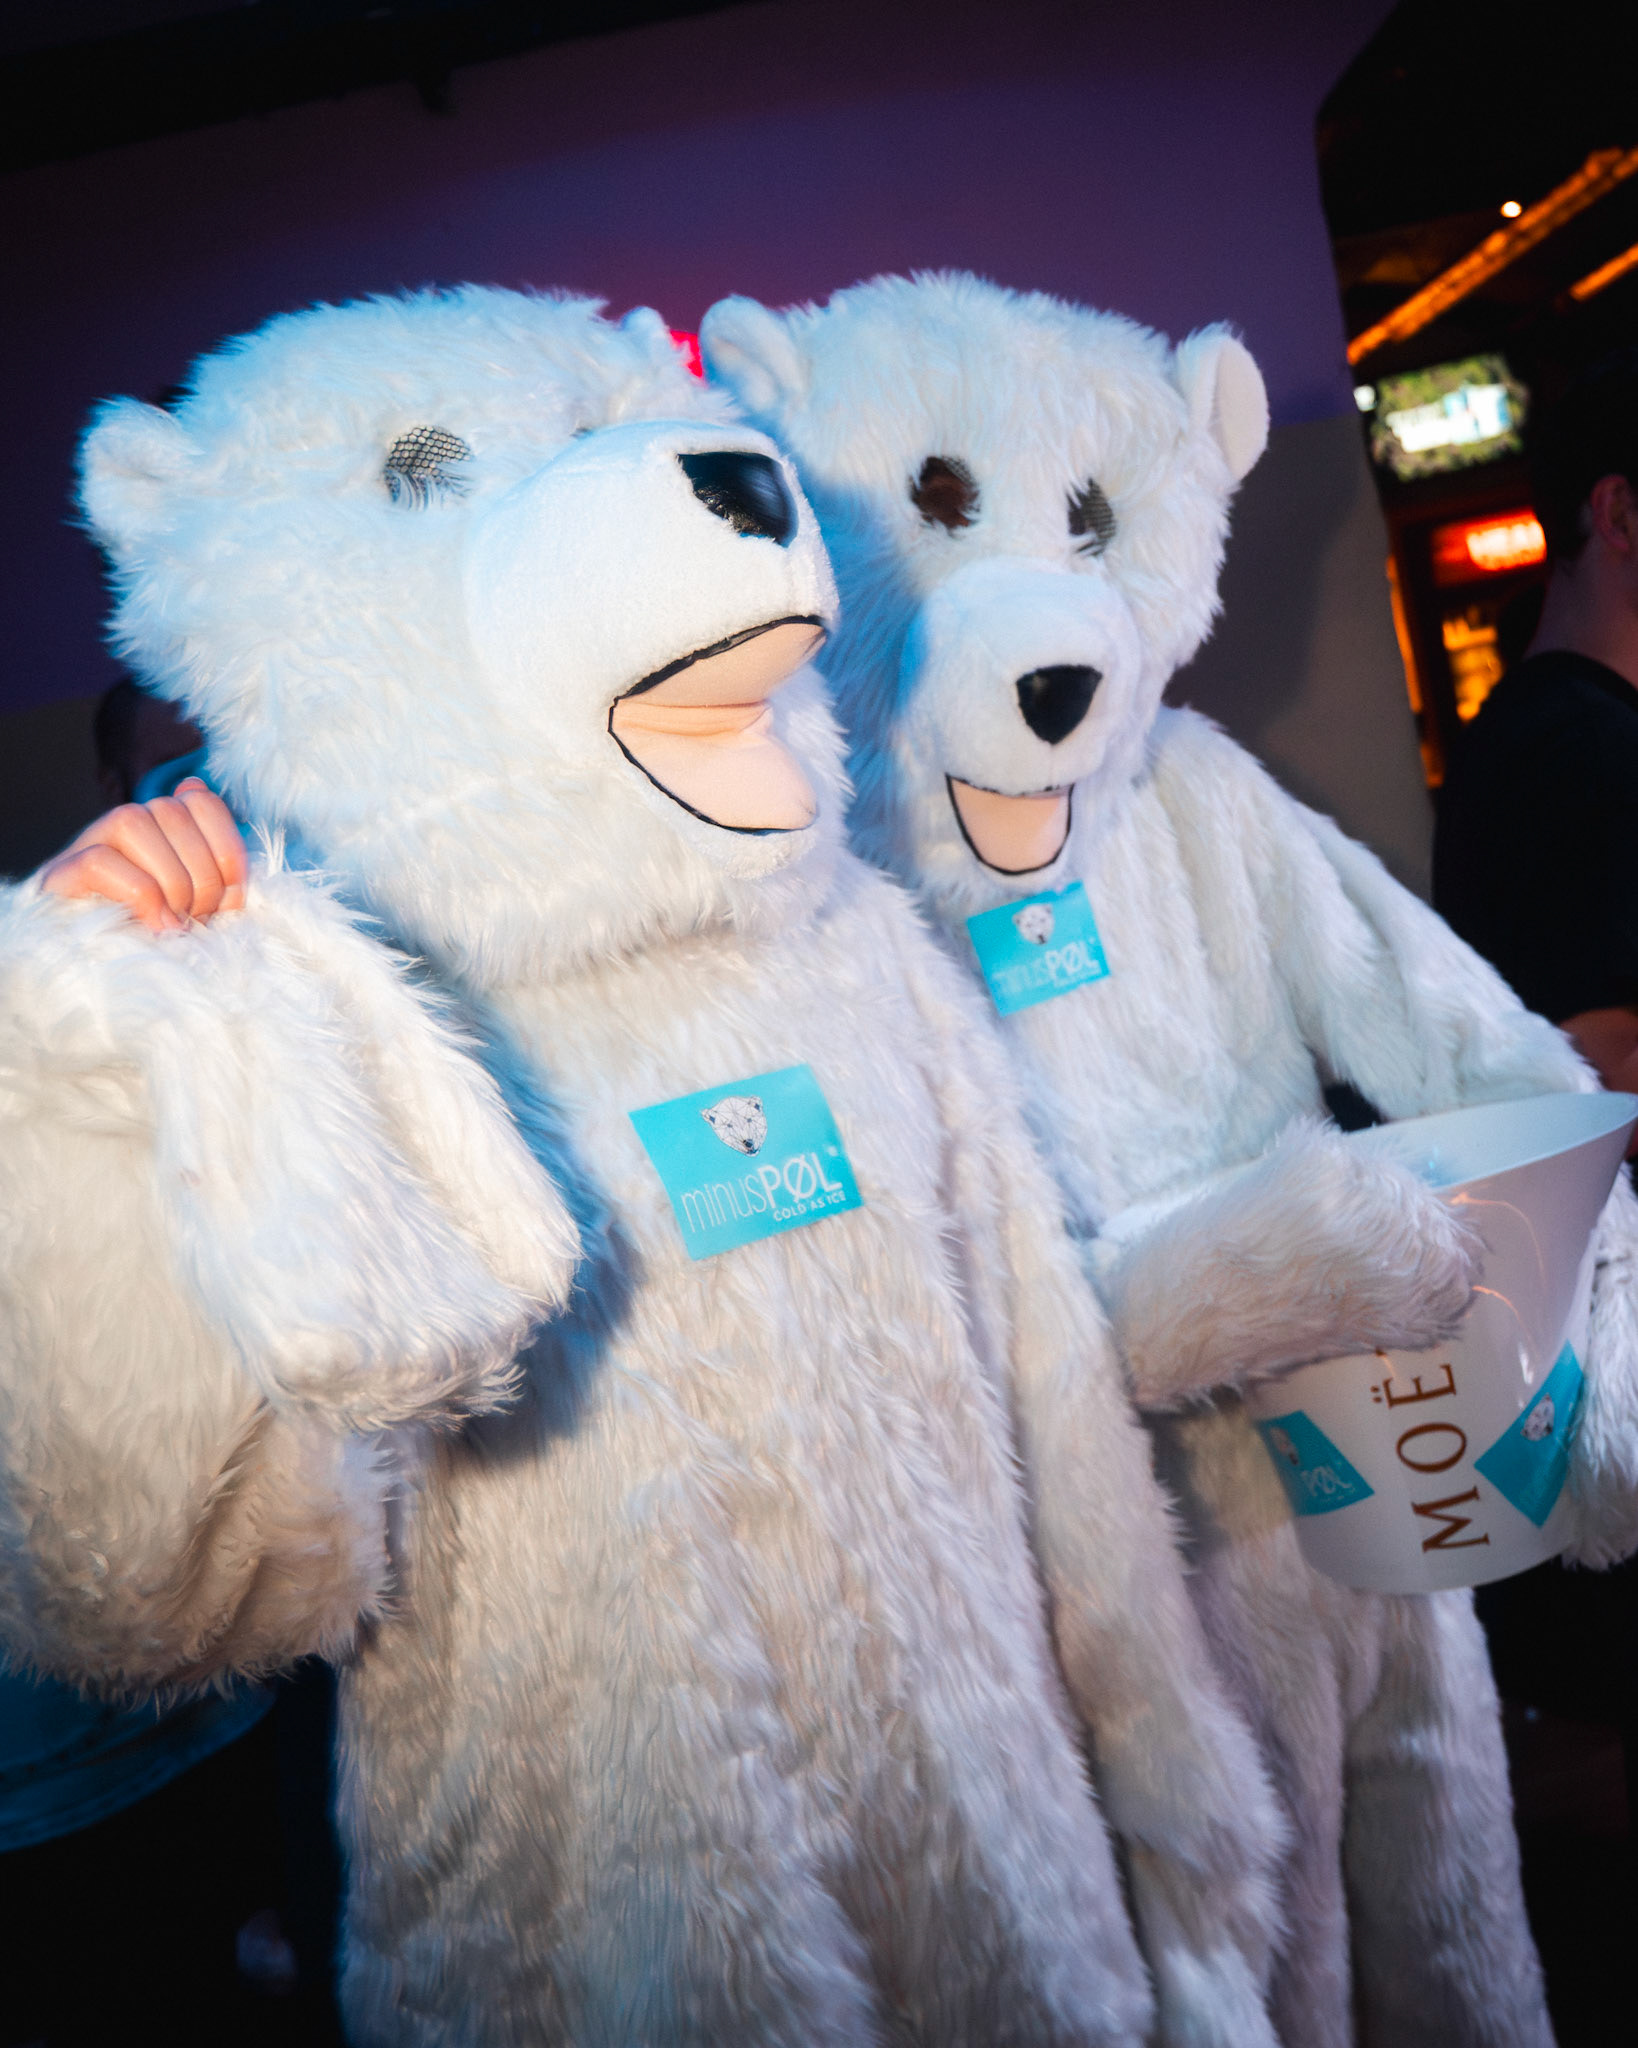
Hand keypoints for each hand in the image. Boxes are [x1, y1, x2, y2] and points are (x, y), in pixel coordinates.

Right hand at [38, 779, 246, 931]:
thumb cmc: (161, 933)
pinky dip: (139, 896)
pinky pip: (100, 861)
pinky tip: (154, 924)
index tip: (232, 894)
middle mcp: (128, 821)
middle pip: (173, 812)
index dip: (227, 847)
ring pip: (134, 823)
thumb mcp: (205, 903)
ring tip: (176, 922)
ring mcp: (91, 842)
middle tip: (199, 917)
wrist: (101, 969)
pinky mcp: (63, 871)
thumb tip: (208, 815)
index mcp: (164, 823)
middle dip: (202, 875)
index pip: (202, 801)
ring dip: (170, 882)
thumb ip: (220, 868)